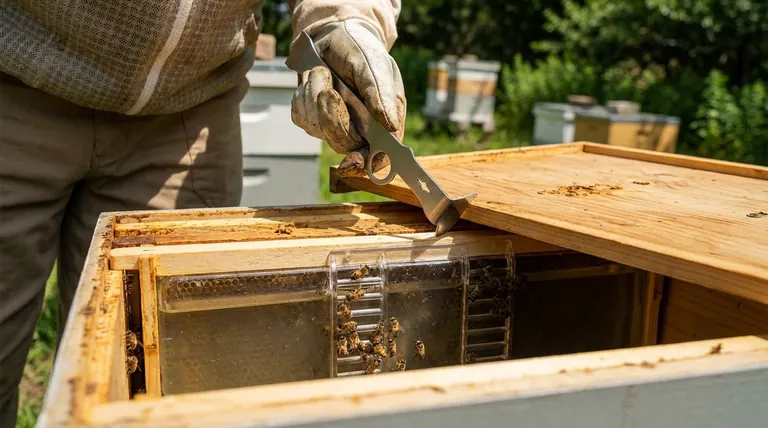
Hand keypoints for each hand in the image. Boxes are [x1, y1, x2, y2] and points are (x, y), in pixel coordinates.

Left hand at [290, 19, 405, 176]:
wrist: (335, 36)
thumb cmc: (363, 51)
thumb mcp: (376, 66)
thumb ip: (382, 95)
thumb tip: (390, 125)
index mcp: (384, 124)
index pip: (377, 156)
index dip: (365, 163)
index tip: (353, 161)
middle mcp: (360, 130)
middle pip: (342, 143)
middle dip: (332, 116)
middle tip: (328, 89)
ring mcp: (334, 126)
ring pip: (318, 128)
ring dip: (315, 96)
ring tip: (324, 72)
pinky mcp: (312, 118)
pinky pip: (302, 117)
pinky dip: (304, 95)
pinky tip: (314, 81)